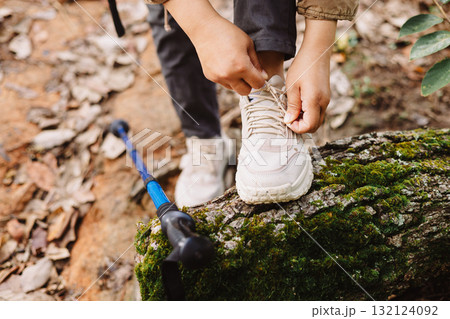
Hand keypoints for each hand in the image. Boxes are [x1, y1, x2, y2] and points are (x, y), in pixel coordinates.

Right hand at [164, 0, 265, 95]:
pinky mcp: (210, 77)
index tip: (259, 75)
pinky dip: (227, 77)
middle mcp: (229, 75)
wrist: (204, 29)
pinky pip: (224, 83)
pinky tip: (225, 64)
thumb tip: (264, 76)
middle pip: (246, 92)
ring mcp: (218, 77)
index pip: (258, 84)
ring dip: (238, 82)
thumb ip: (257, 63)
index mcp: (242, 66)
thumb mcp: (248, 44)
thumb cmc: (228, 33)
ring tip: (235, 66)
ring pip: (234, 88)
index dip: (261, 80)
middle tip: (248, 73)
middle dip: (249, 84)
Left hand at [283, 19, 335, 133]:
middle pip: (314, 126)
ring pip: (317, 120)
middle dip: (301, 126)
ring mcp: (326, 100)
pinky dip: (309, 114)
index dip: (297, 128)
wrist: (317, 52)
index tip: (287, 120)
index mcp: (315, 101)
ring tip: (293, 110)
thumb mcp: (292, 86)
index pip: (309, 126)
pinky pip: (318, 112)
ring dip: (305, 120)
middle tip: (289, 117)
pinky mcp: (326, 97)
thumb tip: (288, 121)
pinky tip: (299, 105)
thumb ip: (292, 106)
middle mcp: (324, 103)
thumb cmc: (302, 66)